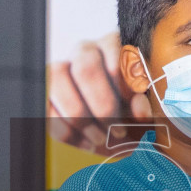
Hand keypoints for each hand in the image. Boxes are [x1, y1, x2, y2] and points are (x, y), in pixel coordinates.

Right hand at [47, 32, 153, 154]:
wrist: (119, 130)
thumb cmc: (135, 113)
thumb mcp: (146, 108)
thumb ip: (145, 105)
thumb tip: (140, 108)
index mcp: (114, 46)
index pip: (115, 52)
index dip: (125, 82)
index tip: (137, 109)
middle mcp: (85, 51)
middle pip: (85, 67)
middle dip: (102, 104)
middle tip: (117, 130)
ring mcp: (61, 69)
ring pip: (56, 79)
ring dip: (80, 116)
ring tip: (100, 139)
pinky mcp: (46, 94)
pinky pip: (45, 105)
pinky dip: (66, 131)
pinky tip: (87, 144)